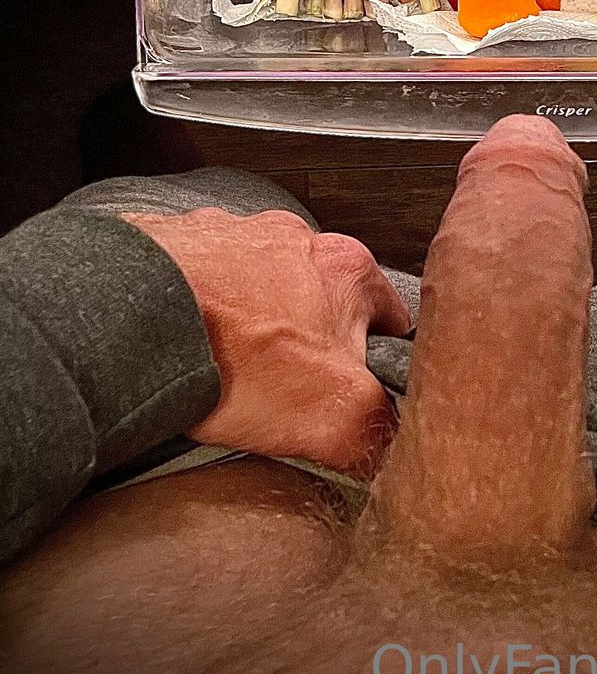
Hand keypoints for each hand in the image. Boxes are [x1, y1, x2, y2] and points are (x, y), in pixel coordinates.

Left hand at [123, 207, 411, 475]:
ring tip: (225, 369)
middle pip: (320, 298)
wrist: (129, 322)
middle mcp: (291, 236)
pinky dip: (197, 307)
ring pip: (257, 285)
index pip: (390, 314)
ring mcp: (230, 232)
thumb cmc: (228, 356)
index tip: (355, 391)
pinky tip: (185, 345)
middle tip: (283, 390)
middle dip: (308, 341)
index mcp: (344, 265)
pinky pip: (198, 278)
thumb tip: (388, 441)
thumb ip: (381, 427)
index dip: (379, 361)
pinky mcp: (174, 239)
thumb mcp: (334, 415)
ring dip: (250, 321)